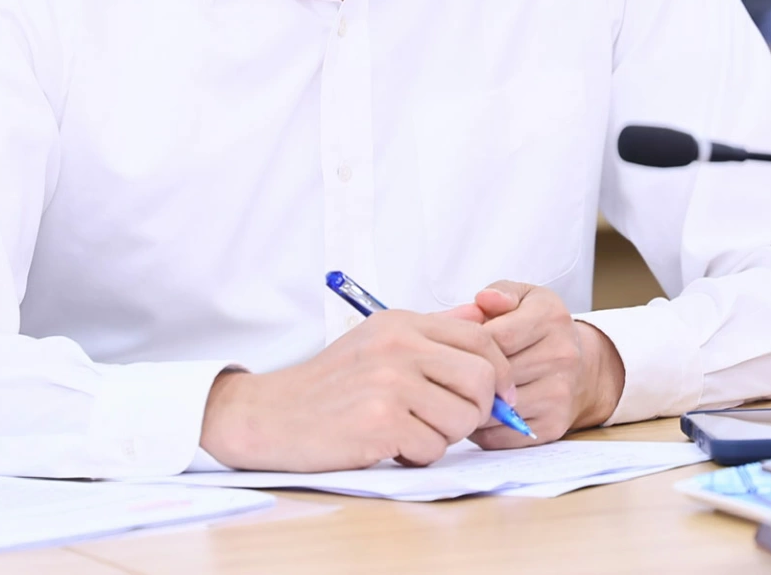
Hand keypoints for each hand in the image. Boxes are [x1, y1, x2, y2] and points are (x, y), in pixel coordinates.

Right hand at [199, 308, 516, 471]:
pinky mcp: (381, 422)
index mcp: (401, 323)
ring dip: (443, 437)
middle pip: (482, 379)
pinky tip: (389, 446)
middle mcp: (398, 346)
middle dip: (479, 409)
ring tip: (409, 432)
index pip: (479, 337)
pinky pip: (432, 448)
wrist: (270, 416)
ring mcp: (389, 383)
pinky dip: (417, 456)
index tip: (498, 396)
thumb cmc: (328, 386)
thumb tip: (483, 315)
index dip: (499, 372)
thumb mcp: (377, 341)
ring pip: (462, 419)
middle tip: (453, 421)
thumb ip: (430, 332)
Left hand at [466, 281, 624, 448]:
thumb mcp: (526, 299)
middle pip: (495, 373)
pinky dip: (483, 428)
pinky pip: (501, 435)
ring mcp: (559, 394)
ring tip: (466, 390)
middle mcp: (562, 355)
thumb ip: (500, 293)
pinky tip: (482, 410)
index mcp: (551, 317)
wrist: (584, 369)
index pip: (496, 336)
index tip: (461, 346)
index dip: (470, 344)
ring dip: (474, 402)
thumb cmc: (541, 330)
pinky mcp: (552, 426)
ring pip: (495, 407)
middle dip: (469, 373)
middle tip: (456, 371)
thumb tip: (482, 300)